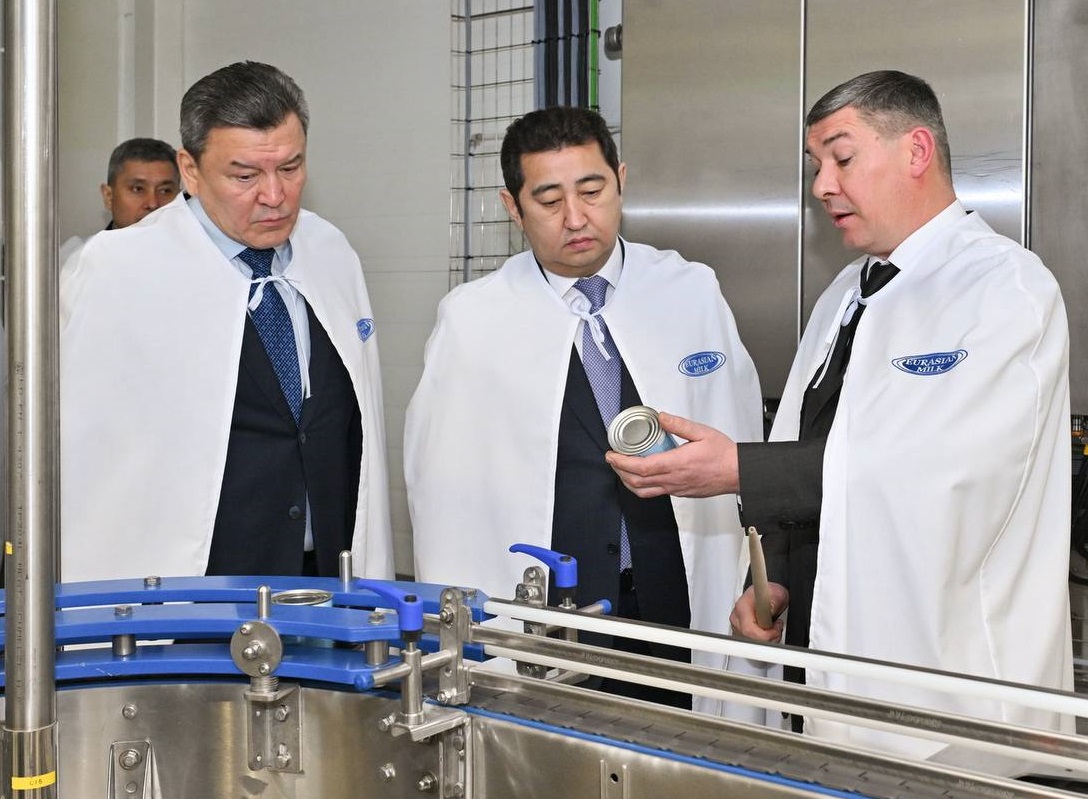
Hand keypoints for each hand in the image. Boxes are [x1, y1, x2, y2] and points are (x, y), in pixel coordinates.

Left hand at [605, 412, 739, 497]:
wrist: (739, 473)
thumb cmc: (724, 455)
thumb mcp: (702, 432)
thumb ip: (679, 425)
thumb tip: (661, 417)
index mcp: (677, 463)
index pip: (641, 467)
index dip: (622, 462)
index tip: (612, 454)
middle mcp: (673, 479)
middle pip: (637, 481)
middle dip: (619, 471)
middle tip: (613, 459)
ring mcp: (676, 489)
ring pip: (644, 491)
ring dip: (628, 481)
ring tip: (622, 469)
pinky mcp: (680, 493)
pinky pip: (656, 493)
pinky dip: (642, 486)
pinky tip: (642, 476)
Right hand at [729, 584, 787, 641]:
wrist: (767, 593)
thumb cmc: (769, 593)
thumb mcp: (777, 594)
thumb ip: (773, 603)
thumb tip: (770, 611)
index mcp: (742, 607)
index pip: (750, 631)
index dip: (767, 634)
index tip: (776, 628)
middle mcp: (736, 617)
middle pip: (750, 638)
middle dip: (768, 637)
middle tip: (776, 628)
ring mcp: (736, 626)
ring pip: (751, 642)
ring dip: (766, 639)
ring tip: (772, 628)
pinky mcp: (739, 632)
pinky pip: (751, 642)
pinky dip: (762, 640)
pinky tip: (766, 631)